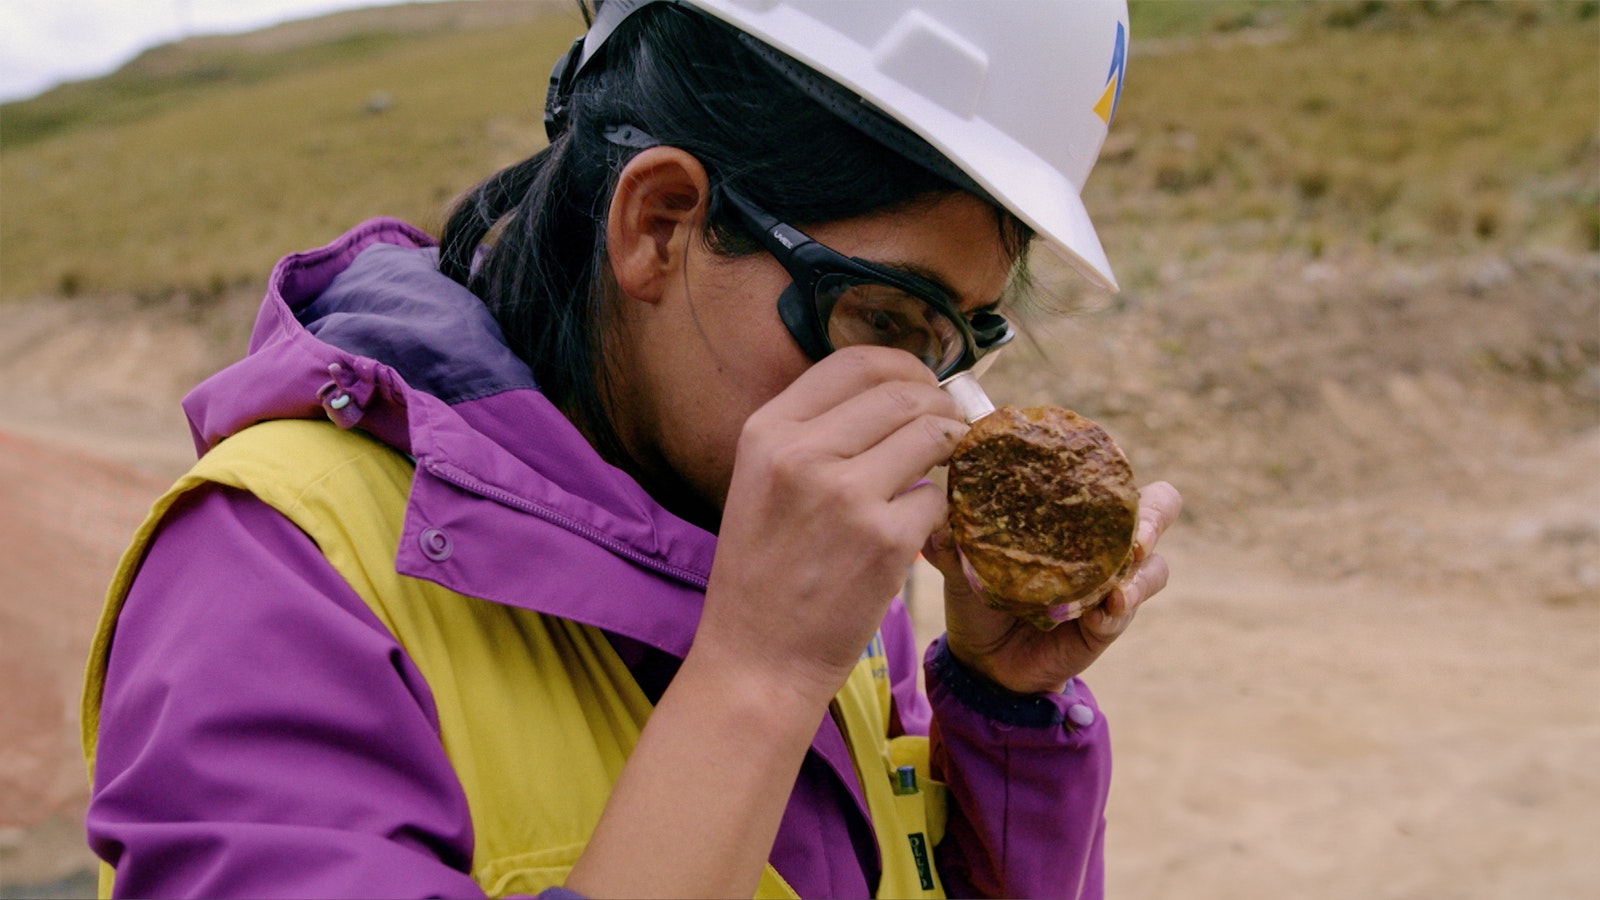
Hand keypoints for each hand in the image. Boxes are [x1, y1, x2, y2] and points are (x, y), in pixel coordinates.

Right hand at [695, 346, 968, 709]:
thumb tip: (889, 391)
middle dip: (940, 404)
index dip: (904, 366)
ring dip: (950, 448)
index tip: (924, 384)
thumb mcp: (759, 481)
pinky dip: (937, 511)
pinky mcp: (886, 541)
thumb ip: (811, 433)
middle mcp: (803, 454)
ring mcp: (847, 496)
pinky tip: (919, 528)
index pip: (853, 362)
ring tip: (946, 466)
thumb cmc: (763, 572)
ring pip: (930, 437)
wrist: (758, 658)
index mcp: (767, 431)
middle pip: (902, 394)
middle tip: (952, 424)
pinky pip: (937, 499)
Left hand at [925, 480, 1182, 694]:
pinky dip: (1119, 608)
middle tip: (1135, 534)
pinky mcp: (1108, 623)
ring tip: (1119, 584)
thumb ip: (952, 542)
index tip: (1098, 469)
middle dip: (1153, 516)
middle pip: (1160, 510)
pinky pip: (1125, 610)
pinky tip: (1104, 611)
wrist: (979, 657)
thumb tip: (936, 524)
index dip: (1115, 467)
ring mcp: (1112, 583)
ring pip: (1155, 566)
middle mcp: (1104, 542)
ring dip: (1140, 571)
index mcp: (1074, 514)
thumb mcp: (962, 564)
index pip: (1114, 477)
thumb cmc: (978, 595)